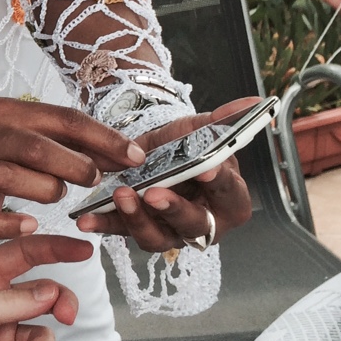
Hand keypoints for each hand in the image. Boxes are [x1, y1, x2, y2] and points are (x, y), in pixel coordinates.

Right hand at [0, 98, 145, 240]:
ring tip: (55, 195)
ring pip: (18, 181)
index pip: (64, 119)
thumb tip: (120, 153)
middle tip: (95, 180)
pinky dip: (14, 224)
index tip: (134, 156)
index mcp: (7, 112)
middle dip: (77, 166)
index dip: (104, 139)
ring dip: (49, 192)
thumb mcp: (20, 129)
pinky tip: (28, 224)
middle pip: (40, 149)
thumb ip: (64, 138)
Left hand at [75, 98, 253, 253]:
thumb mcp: (203, 129)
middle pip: (193, 224)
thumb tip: (254, 102)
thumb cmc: (190, 147)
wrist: (158, 153)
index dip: (219, 182)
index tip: (205, 169)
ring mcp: (170, 231)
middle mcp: (203, 223)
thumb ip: (224, 120)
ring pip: (157, 237)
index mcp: (229, 198)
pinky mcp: (139, 230)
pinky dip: (104, 224)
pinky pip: (122, 232)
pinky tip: (85, 219)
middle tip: (154, 193)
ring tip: (119, 196)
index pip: (228, 193)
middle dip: (173, 209)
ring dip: (136, 219)